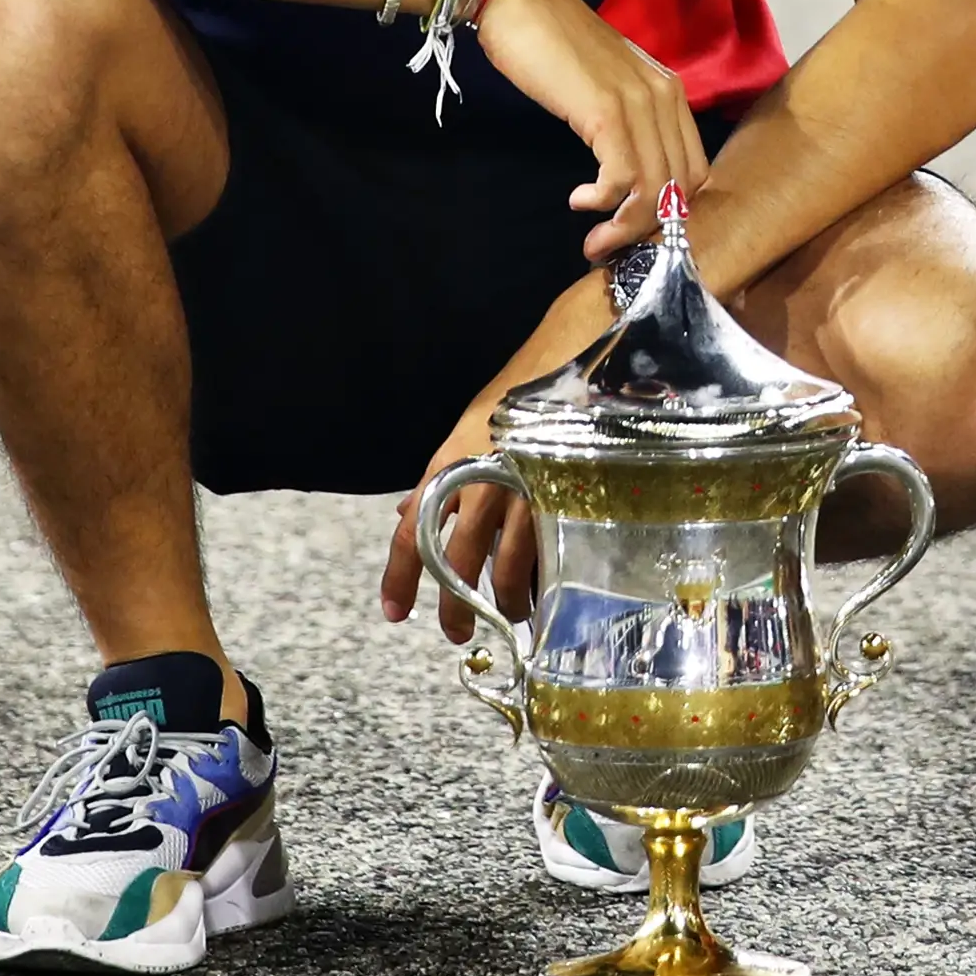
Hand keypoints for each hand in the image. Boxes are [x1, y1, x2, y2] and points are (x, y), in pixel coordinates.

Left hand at [381, 269, 621, 640]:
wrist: (579, 343)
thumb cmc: (523, 388)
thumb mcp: (471, 427)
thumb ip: (442, 476)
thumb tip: (408, 511)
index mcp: (452, 458)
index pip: (413, 528)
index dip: (401, 575)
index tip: (395, 612)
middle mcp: (482, 473)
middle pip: (457, 558)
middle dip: (455, 604)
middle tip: (459, 632)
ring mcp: (527, 483)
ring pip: (508, 564)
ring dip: (508, 600)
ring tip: (513, 616)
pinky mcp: (570, 487)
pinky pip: (554, 548)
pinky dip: (549, 576)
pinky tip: (551, 589)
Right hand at [471, 0, 710, 259]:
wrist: (514, 1)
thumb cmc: (548, 44)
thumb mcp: (602, 86)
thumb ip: (623, 121)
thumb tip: (624, 173)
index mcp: (669, 92)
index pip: (694, 169)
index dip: (670, 210)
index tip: (633, 228)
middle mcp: (666, 97)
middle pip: (683, 186)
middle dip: (649, 228)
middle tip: (609, 245)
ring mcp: (640, 103)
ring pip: (656, 189)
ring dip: (625, 226)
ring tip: (594, 239)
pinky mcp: (608, 111)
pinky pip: (624, 177)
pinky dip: (605, 201)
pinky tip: (580, 200)